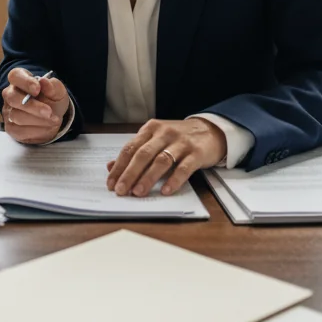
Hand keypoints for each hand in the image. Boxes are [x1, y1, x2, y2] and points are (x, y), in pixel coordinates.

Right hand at [1, 67, 69, 144]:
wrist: (52, 116)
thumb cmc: (52, 99)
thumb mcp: (58, 91)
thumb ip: (52, 86)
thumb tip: (43, 81)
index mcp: (20, 79)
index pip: (15, 76)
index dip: (25, 82)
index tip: (38, 89)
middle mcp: (10, 94)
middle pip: (13, 98)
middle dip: (32, 106)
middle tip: (49, 111)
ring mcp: (8, 111)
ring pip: (16, 116)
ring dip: (38, 120)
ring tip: (54, 120)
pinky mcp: (10, 127)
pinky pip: (20, 131)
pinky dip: (37, 130)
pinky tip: (48, 128)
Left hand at [106, 118, 226, 196]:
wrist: (210, 130)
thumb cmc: (178, 138)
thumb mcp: (156, 140)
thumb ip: (136, 151)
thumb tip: (111, 166)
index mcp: (151, 129)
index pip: (130, 148)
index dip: (119, 166)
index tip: (111, 183)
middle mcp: (164, 133)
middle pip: (143, 154)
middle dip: (130, 174)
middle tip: (121, 190)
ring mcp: (181, 142)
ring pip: (161, 161)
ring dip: (148, 178)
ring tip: (138, 192)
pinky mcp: (196, 153)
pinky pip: (183, 168)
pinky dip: (173, 180)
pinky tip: (165, 191)